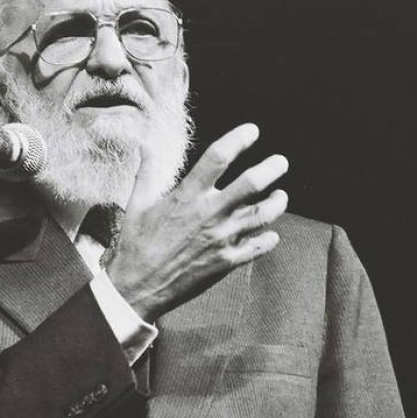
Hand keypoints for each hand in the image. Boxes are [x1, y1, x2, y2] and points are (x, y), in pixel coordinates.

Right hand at [103, 123, 288, 321]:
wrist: (138, 285)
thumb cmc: (135, 244)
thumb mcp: (136, 204)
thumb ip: (146, 173)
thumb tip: (146, 146)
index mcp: (187, 196)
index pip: (218, 157)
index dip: (238, 139)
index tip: (252, 131)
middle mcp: (208, 213)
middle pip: (252, 183)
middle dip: (271, 168)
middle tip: (280, 163)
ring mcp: (221, 238)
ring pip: (263, 214)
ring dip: (278, 202)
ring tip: (281, 196)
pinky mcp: (227, 261)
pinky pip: (258, 246)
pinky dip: (269, 239)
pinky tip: (271, 233)